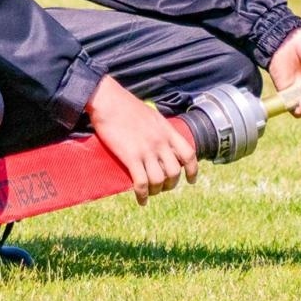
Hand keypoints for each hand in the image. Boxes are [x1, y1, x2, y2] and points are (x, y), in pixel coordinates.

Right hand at [85, 75, 198, 204]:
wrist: (108, 100)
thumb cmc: (125, 105)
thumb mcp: (150, 115)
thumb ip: (158, 128)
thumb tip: (158, 139)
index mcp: (167, 130)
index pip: (188, 154)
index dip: (192, 170)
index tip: (190, 180)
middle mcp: (160, 142)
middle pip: (174, 171)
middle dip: (170, 184)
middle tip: (162, 187)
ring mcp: (146, 150)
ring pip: (159, 180)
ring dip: (156, 191)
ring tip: (150, 193)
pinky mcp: (131, 157)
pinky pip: (141, 182)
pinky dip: (142, 195)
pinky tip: (141, 200)